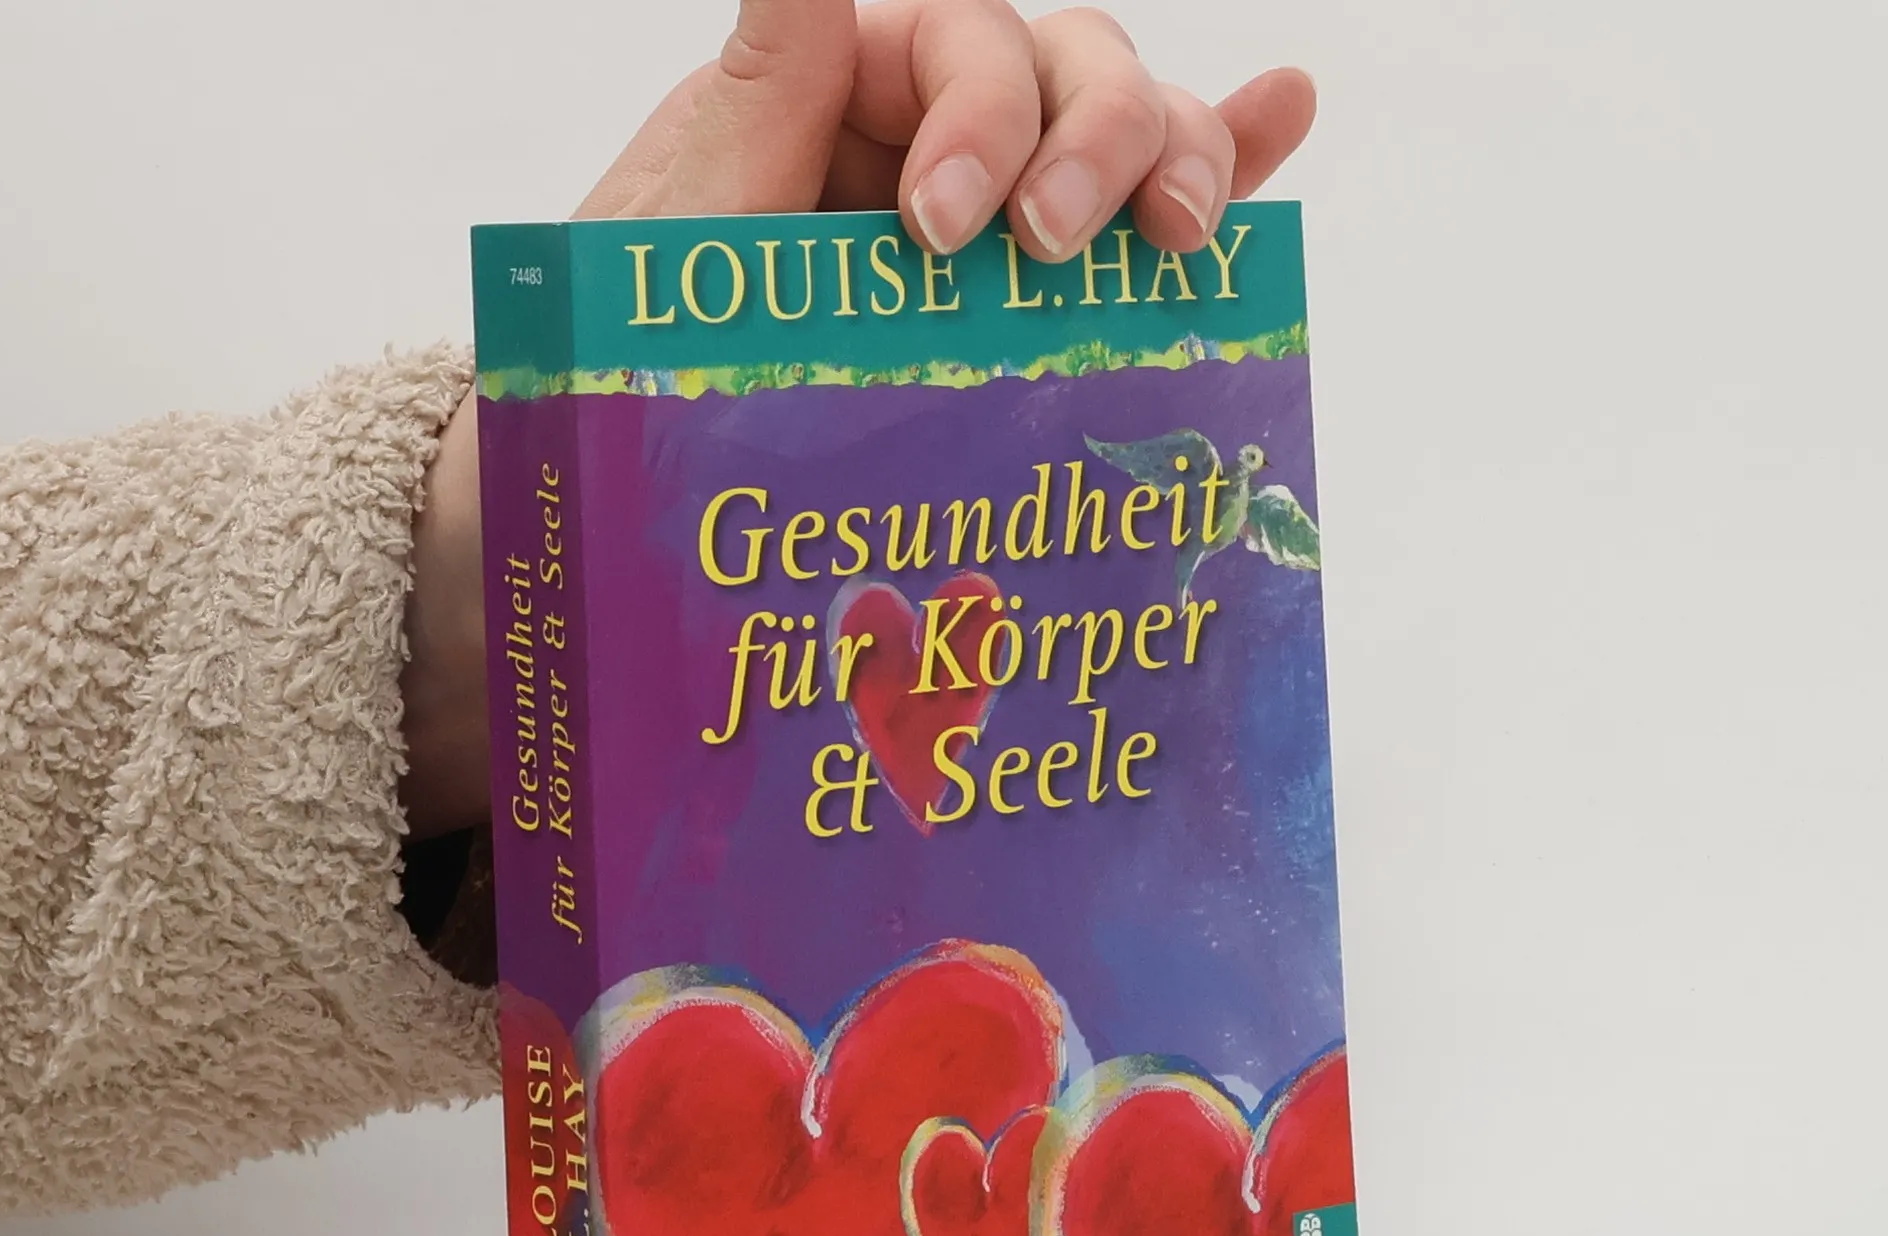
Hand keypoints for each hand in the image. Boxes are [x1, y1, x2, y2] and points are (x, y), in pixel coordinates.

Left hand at [401, 0, 1315, 840]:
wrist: (622, 521)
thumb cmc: (624, 386)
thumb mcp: (667, 251)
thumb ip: (754, 111)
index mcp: (831, 102)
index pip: (954, 38)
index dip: (980, 114)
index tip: (945, 232)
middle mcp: (923, 144)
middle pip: (1063, 70)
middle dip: (1092, 140)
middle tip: (1059, 250)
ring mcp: (989, 223)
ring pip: (1120, 135)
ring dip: (1175, 158)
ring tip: (1187, 235)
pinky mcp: (1028, 310)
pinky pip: (1136, 223)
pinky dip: (1222, 163)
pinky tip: (1280, 128)